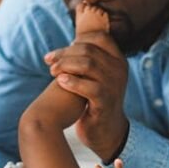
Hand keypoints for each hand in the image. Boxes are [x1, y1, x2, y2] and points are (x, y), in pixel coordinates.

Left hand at [44, 31, 128, 161]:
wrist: (105, 130)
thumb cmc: (95, 98)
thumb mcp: (97, 75)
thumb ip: (88, 59)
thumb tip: (72, 41)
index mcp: (118, 60)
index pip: (100, 38)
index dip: (78, 40)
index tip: (61, 50)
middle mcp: (119, 70)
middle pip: (88, 50)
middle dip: (65, 53)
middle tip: (49, 61)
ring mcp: (114, 86)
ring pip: (88, 64)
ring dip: (65, 65)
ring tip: (52, 71)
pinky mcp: (105, 102)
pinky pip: (88, 87)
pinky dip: (72, 82)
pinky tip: (60, 81)